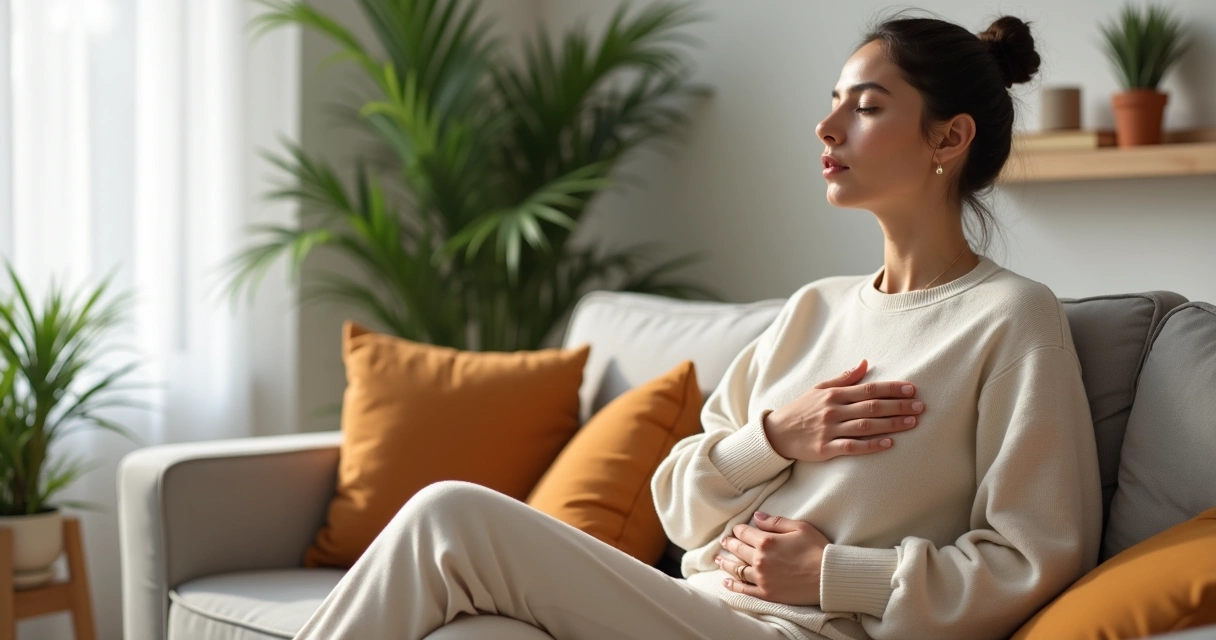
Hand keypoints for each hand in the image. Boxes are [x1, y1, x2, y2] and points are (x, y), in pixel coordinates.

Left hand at [715, 511, 830, 605]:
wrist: (828, 577)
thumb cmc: (817, 549)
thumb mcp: (799, 527)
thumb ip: (775, 522)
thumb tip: (756, 517)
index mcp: (767, 541)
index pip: (744, 533)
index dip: (738, 530)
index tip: (735, 530)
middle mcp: (760, 560)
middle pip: (737, 550)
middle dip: (729, 544)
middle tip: (723, 542)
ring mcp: (762, 578)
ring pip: (737, 569)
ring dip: (726, 563)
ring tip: (719, 560)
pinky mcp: (767, 593)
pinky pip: (744, 589)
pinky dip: (733, 585)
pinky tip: (726, 581)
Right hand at [763, 358, 923, 461]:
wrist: (776, 433)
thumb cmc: (800, 409)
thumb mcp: (819, 389)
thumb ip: (843, 378)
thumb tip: (864, 363)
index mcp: (834, 394)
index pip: (868, 389)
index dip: (891, 388)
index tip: (912, 388)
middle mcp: (833, 410)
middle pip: (871, 407)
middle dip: (898, 406)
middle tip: (920, 406)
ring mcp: (829, 430)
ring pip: (866, 426)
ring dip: (891, 424)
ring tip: (912, 423)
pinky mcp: (825, 449)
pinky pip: (852, 447)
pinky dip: (871, 445)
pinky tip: (888, 443)